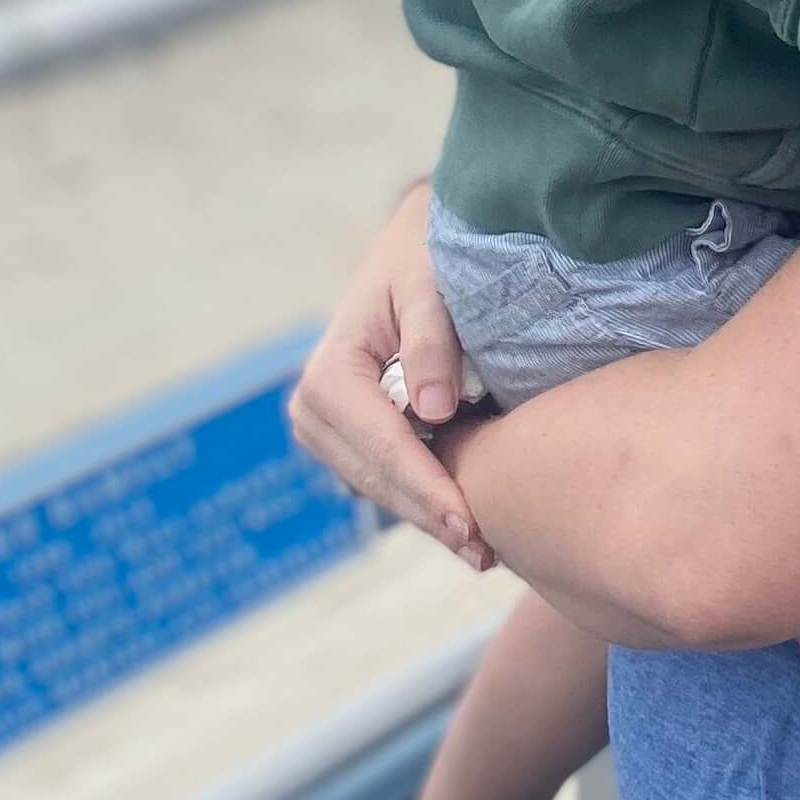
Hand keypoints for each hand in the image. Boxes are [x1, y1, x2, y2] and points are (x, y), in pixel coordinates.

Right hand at [288, 180, 495, 570]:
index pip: (385, 446)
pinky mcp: (349, 437)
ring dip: (428, 517)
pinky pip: (385, 477)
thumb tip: (436, 411)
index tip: (470, 522)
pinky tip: (463, 522)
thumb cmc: (424, 257)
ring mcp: (326, 429)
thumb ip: (431, 340)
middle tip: (485, 553)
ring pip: (381, 488)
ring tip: (482, 550)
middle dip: (431, 516)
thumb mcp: (427, 283)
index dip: (429, 488)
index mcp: (330, 373)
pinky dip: (422, 498)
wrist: (410, 246)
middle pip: (380, 479)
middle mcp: (314, 408)